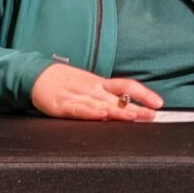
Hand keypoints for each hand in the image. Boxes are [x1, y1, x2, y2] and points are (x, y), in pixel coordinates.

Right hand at [31, 63, 162, 120]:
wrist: (35, 75)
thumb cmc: (62, 81)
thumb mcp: (87, 82)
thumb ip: (104, 94)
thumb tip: (126, 104)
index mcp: (99, 83)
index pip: (126, 86)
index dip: (143, 94)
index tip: (159, 103)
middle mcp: (92, 89)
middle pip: (119, 98)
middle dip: (137, 107)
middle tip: (153, 115)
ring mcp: (78, 97)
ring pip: (102, 104)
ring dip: (119, 111)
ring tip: (134, 117)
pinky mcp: (63, 105)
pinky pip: (79, 109)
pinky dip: (90, 112)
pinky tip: (100, 116)